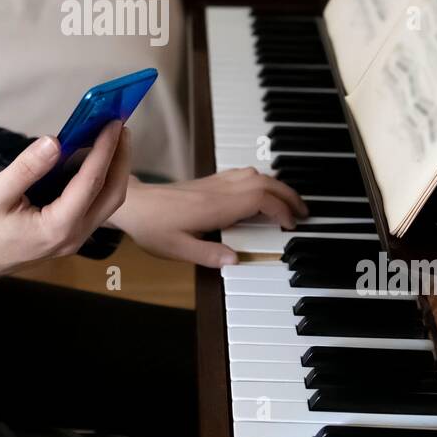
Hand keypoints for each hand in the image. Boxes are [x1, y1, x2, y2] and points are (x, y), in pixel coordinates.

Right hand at [0, 120, 132, 300]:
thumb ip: (27, 168)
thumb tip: (55, 141)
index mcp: (58, 226)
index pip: (91, 183)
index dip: (104, 150)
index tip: (113, 123)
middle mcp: (74, 236)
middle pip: (112, 195)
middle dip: (120, 159)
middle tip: (120, 126)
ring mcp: (74, 239)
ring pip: (108, 203)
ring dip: (114, 170)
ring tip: (112, 138)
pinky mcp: (69, 235)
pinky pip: (95, 207)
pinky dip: (100, 182)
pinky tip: (93, 160)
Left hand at [110, 167, 306, 267]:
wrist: (133, 203)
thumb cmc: (152, 226)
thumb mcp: (177, 249)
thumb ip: (207, 255)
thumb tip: (235, 261)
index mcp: (215, 206)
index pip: (259, 199)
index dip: (281, 210)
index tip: (291, 225)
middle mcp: (218, 190)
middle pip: (264, 182)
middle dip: (288, 195)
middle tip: (303, 213)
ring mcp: (214, 183)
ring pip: (255, 174)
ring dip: (277, 186)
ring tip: (289, 204)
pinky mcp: (209, 181)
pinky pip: (243, 175)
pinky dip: (261, 182)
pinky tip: (263, 194)